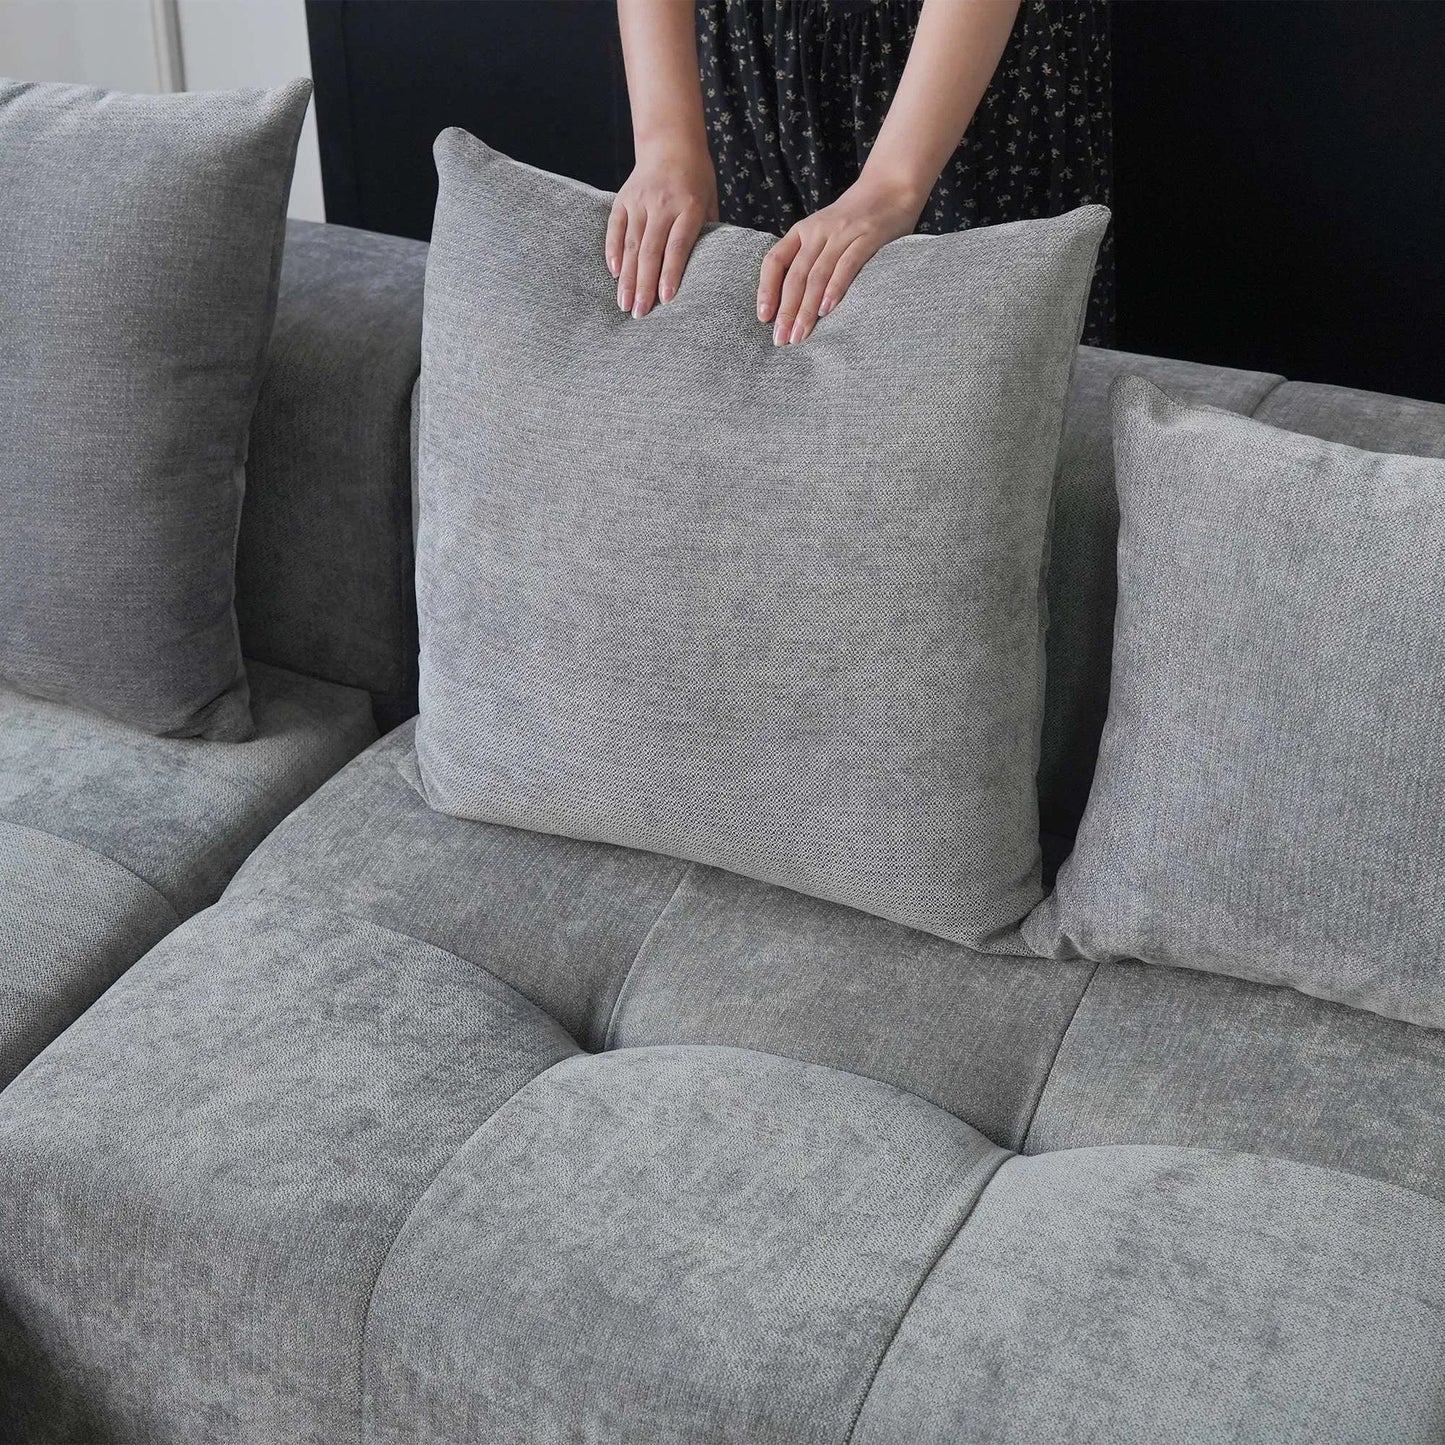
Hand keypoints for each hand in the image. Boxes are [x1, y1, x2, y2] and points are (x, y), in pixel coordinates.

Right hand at [606, 145, 718, 317]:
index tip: (665, 300)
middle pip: (650, 251)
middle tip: (639, 313)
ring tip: (624, 303)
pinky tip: (613, 272)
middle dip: (644, 285)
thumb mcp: (710, 201)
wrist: (670, 142)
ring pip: (631, 244)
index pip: (677, 246)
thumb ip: (707, 232)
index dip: (671, 274)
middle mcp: (662, 204)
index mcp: (688, 206)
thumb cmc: (696, 178)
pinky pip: (615, 228)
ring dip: (626, 276)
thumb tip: (706, 271)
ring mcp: (640, 201)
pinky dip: (613, 250)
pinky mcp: (623, 199)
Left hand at [758, 172, 926, 345]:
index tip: (763, 317)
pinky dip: (835, 288)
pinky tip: (826, 310)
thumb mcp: (823, 231)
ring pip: (817, 275)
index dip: (766, 289)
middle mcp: (818, 231)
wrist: (890, 185)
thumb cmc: (854, 218)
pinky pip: (847, 265)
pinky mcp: (867, 237)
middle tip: (781, 340)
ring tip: (800, 334)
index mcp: (802, 231)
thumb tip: (791, 301)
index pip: (775, 260)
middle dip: (786, 311)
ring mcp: (842, 233)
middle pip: (795, 275)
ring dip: (806, 308)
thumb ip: (809, 258)